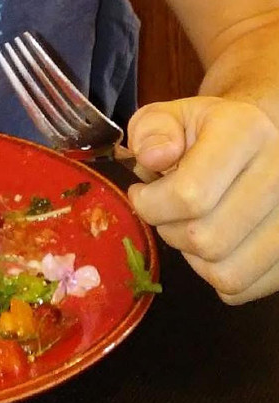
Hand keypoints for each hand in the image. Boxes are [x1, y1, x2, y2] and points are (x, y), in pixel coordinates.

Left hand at [127, 95, 278, 303]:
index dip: (151, 203)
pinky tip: (215, 243)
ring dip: (194, 258)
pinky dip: (217, 275)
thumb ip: (151, 130)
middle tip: (166, 210)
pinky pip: (243, 287)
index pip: (190, 193)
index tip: (142, 193)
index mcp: (246, 132)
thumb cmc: (207, 132)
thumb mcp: (170, 115)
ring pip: (227, 272)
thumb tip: (152, 158)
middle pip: (206, 239)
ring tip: (189, 225)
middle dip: (170, 230)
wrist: (260, 142)